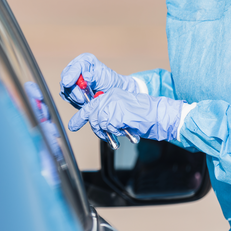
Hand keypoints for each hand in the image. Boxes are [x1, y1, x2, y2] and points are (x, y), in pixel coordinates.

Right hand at [59, 53, 139, 108]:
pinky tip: (82, 102)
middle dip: (73, 90)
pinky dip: (74, 100)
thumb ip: (94, 77)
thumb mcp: (104, 78)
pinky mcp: (70, 89)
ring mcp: (71, 79)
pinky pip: (66, 96)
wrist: (111, 90)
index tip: (67, 83)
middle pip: (66, 78)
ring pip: (65, 89)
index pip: (75, 67)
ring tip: (86, 101)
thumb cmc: (109, 81)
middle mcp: (76, 68)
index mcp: (84, 61)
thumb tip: (86, 77)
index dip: (70, 75)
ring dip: (75, 97)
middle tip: (81, 99)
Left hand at [68, 88, 184, 141]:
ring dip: (107, 132)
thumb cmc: (144, 115)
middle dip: (96, 129)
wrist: (158, 115)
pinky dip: (116, 132)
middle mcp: (110, 97)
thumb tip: (96, 123)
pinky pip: (109, 128)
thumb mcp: (123, 111)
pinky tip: (125, 128)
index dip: (80, 117)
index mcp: (111, 94)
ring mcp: (113, 105)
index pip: (90, 106)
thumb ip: (109, 113)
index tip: (72, 126)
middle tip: (103, 135)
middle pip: (93, 117)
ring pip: (99, 123)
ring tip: (120, 130)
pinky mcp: (117, 113)